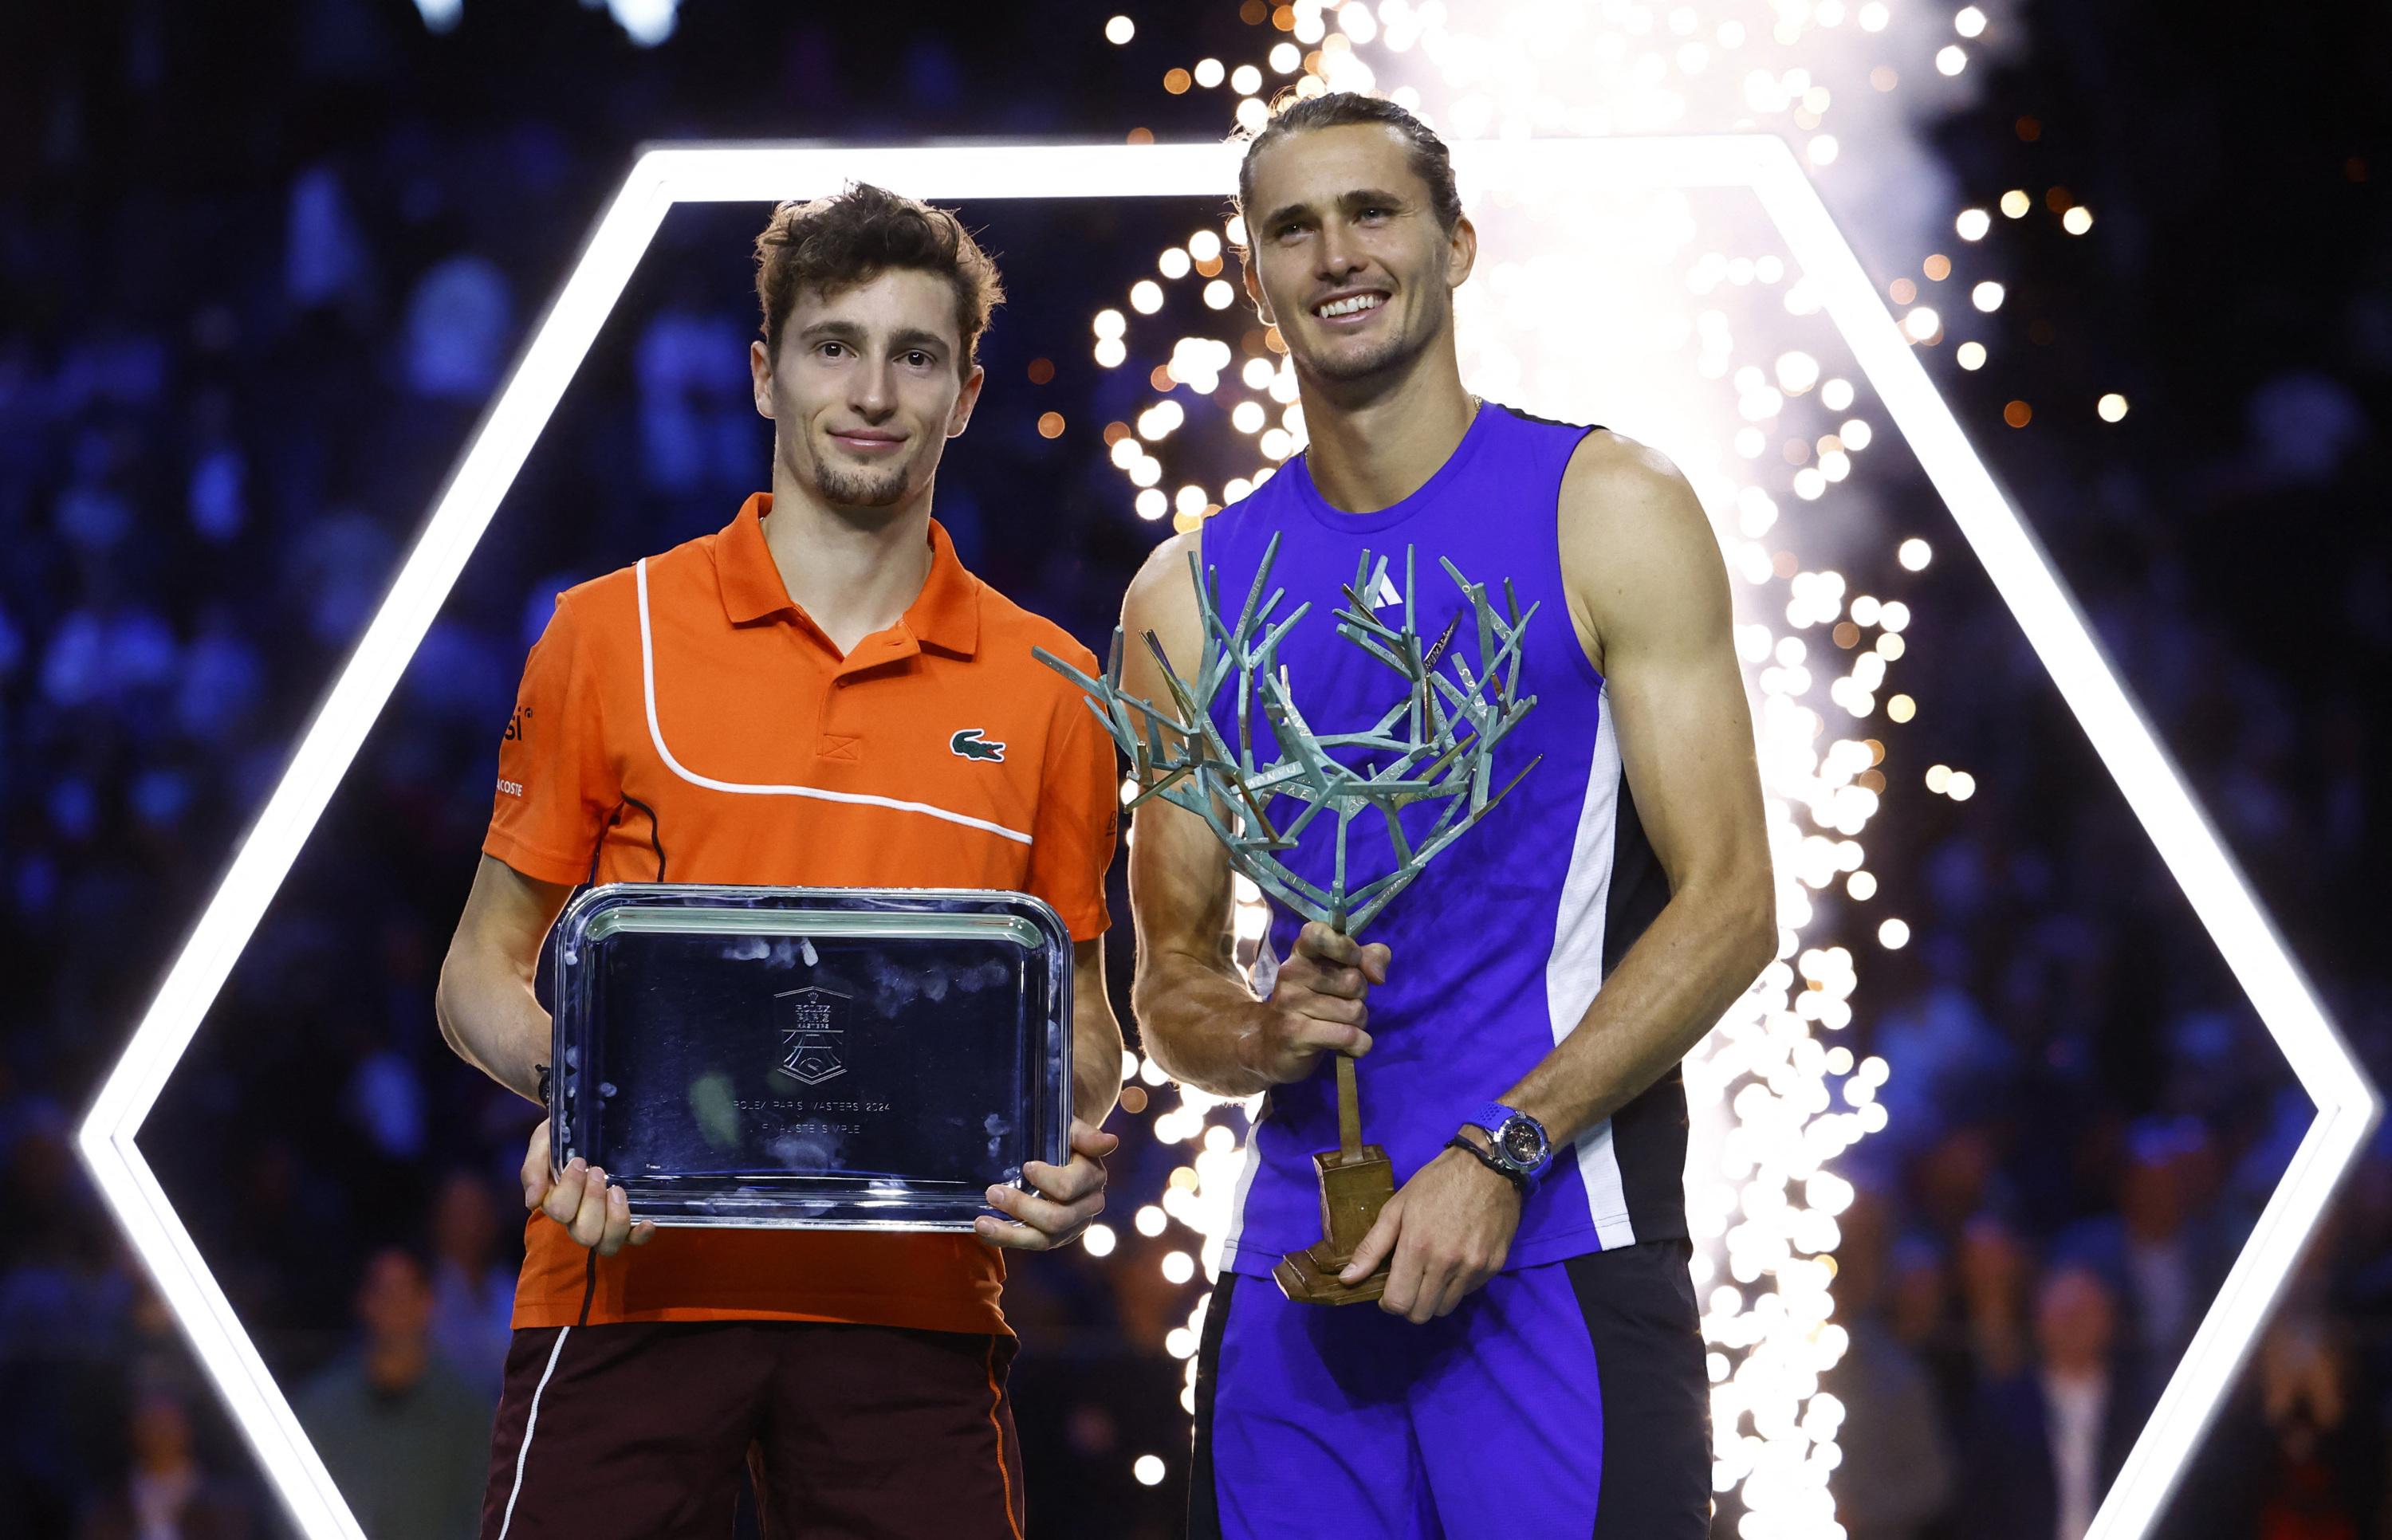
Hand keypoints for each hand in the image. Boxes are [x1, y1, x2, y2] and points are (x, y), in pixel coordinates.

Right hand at [522, 1117, 654, 1256]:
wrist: (585, 1124)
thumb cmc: (562, 1137)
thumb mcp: (542, 1144)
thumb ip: (533, 1170)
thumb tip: (532, 1201)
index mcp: (556, 1202)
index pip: (559, 1211)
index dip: (570, 1188)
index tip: (579, 1161)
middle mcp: (577, 1219)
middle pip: (584, 1234)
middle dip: (593, 1202)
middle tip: (598, 1171)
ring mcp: (602, 1223)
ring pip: (607, 1244)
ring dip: (615, 1218)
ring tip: (617, 1189)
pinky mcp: (624, 1220)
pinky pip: (632, 1240)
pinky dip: (639, 1236)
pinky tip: (647, 1222)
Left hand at [977, 1117, 1118, 1250]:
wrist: (1057, 1151)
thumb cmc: (1060, 1138)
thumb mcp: (1070, 1129)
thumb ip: (1086, 1135)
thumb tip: (1111, 1142)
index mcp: (1093, 1177)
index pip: (1070, 1187)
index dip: (1047, 1179)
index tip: (1026, 1166)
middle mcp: (1088, 1206)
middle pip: (1057, 1218)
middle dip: (1022, 1207)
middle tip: (992, 1192)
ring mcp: (1072, 1226)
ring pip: (1044, 1239)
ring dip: (1010, 1233)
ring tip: (981, 1223)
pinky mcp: (1056, 1238)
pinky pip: (1032, 1244)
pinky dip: (1007, 1239)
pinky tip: (986, 1232)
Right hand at [1241, 920, 1391, 1085]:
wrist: (1272, 1045)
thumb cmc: (1313, 1003)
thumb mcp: (1340, 973)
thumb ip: (1369, 959)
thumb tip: (1378, 975)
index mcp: (1301, 952)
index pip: (1319, 934)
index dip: (1346, 948)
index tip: (1353, 962)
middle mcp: (1291, 973)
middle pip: (1355, 980)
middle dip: (1360, 997)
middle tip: (1342, 1003)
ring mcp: (1290, 1003)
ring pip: (1355, 1012)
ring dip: (1359, 1024)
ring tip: (1339, 1024)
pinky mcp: (1296, 1034)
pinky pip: (1350, 1036)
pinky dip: (1359, 1045)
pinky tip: (1346, 1046)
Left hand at [1339, 1140, 1520, 1322]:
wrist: (1488, 1167)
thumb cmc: (1436, 1183)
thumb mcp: (1397, 1208)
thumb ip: (1372, 1247)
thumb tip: (1347, 1279)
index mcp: (1418, 1247)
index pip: (1398, 1303)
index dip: (1389, 1302)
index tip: (1389, 1290)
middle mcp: (1447, 1263)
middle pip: (1421, 1314)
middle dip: (1409, 1305)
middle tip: (1409, 1283)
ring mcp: (1474, 1267)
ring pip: (1445, 1308)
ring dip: (1433, 1298)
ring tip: (1431, 1273)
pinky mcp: (1494, 1267)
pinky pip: (1468, 1293)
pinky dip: (1456, 1286)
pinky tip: (1454, 1262)